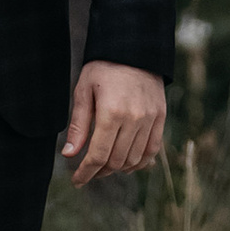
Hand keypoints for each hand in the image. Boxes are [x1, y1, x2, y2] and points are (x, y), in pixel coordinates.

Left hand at [64, 60, 166, 184]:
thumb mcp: (84, 92)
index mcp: (111, 113)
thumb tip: (69, 155)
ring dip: (118, 168)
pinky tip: (127, 163)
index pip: (98, 155)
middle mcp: (133, 119)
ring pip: (134, 159)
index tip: (77, 182)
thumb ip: (78, 126)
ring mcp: (150, 119)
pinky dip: (139, 162)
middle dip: (99, 171)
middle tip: (88, 171)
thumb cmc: (103, 68)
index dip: (85, 173)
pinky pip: (152, 149)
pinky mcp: (160, 117)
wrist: (133, 48)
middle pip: (116, 161)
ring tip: (105, 166)